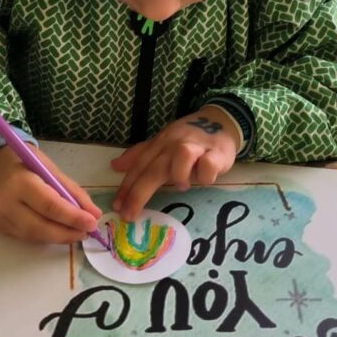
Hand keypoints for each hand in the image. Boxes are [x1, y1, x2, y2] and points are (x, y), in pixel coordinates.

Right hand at [0, 145, 100, 243]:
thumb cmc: (24, 162)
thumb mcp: (49, 167)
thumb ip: (71, 191)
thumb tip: (94, 214)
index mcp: (19, 181)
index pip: (49, 205)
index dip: (72, 217)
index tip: (92, 223)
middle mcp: (4, 202)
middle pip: (40, 226)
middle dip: (67, 232)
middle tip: (87, 232)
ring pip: (33, 235)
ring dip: (58, 237)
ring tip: (75, 232)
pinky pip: (25, 237)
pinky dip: (44, 236)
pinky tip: (56, 230)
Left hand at [111, 107, 239, 220]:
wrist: (220, 121)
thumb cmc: (188, 137)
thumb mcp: (161, 143)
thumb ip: (140, 155)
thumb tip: (115, 166)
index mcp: (160, 143)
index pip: (139, 166)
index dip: (126, 187)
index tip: (116, 206)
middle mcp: (174, 144)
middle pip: (153, 169)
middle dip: (138, 193)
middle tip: (129, 214)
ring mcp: (196, 147)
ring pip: (182, 157)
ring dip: (179, 175)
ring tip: (182, 185)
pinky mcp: (217, 153)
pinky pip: (208, 165)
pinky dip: (205, 175)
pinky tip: (205, 178)